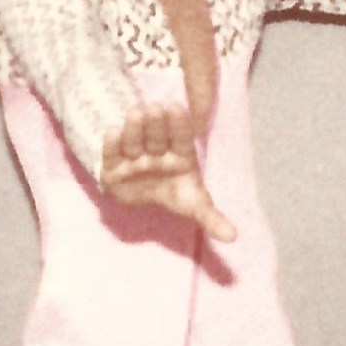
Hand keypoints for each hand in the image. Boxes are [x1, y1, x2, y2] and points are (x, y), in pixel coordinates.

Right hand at [99, 104, 237, 240]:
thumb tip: (234, 238)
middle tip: (155, 108)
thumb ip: (212, 219)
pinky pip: (111, 153)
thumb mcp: (194, 206)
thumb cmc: (173, 194)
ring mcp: (135, 156)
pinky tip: (112, 131)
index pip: (181, 138)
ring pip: (134, 141)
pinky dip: (111, 144)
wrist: (141, 199)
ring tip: (136, 114)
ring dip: (134, 128)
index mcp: (180, 155)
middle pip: (156, 137)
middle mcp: (157, 151)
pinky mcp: (113, 166)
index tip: (176, 107)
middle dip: (155, 124)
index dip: (179, 124)